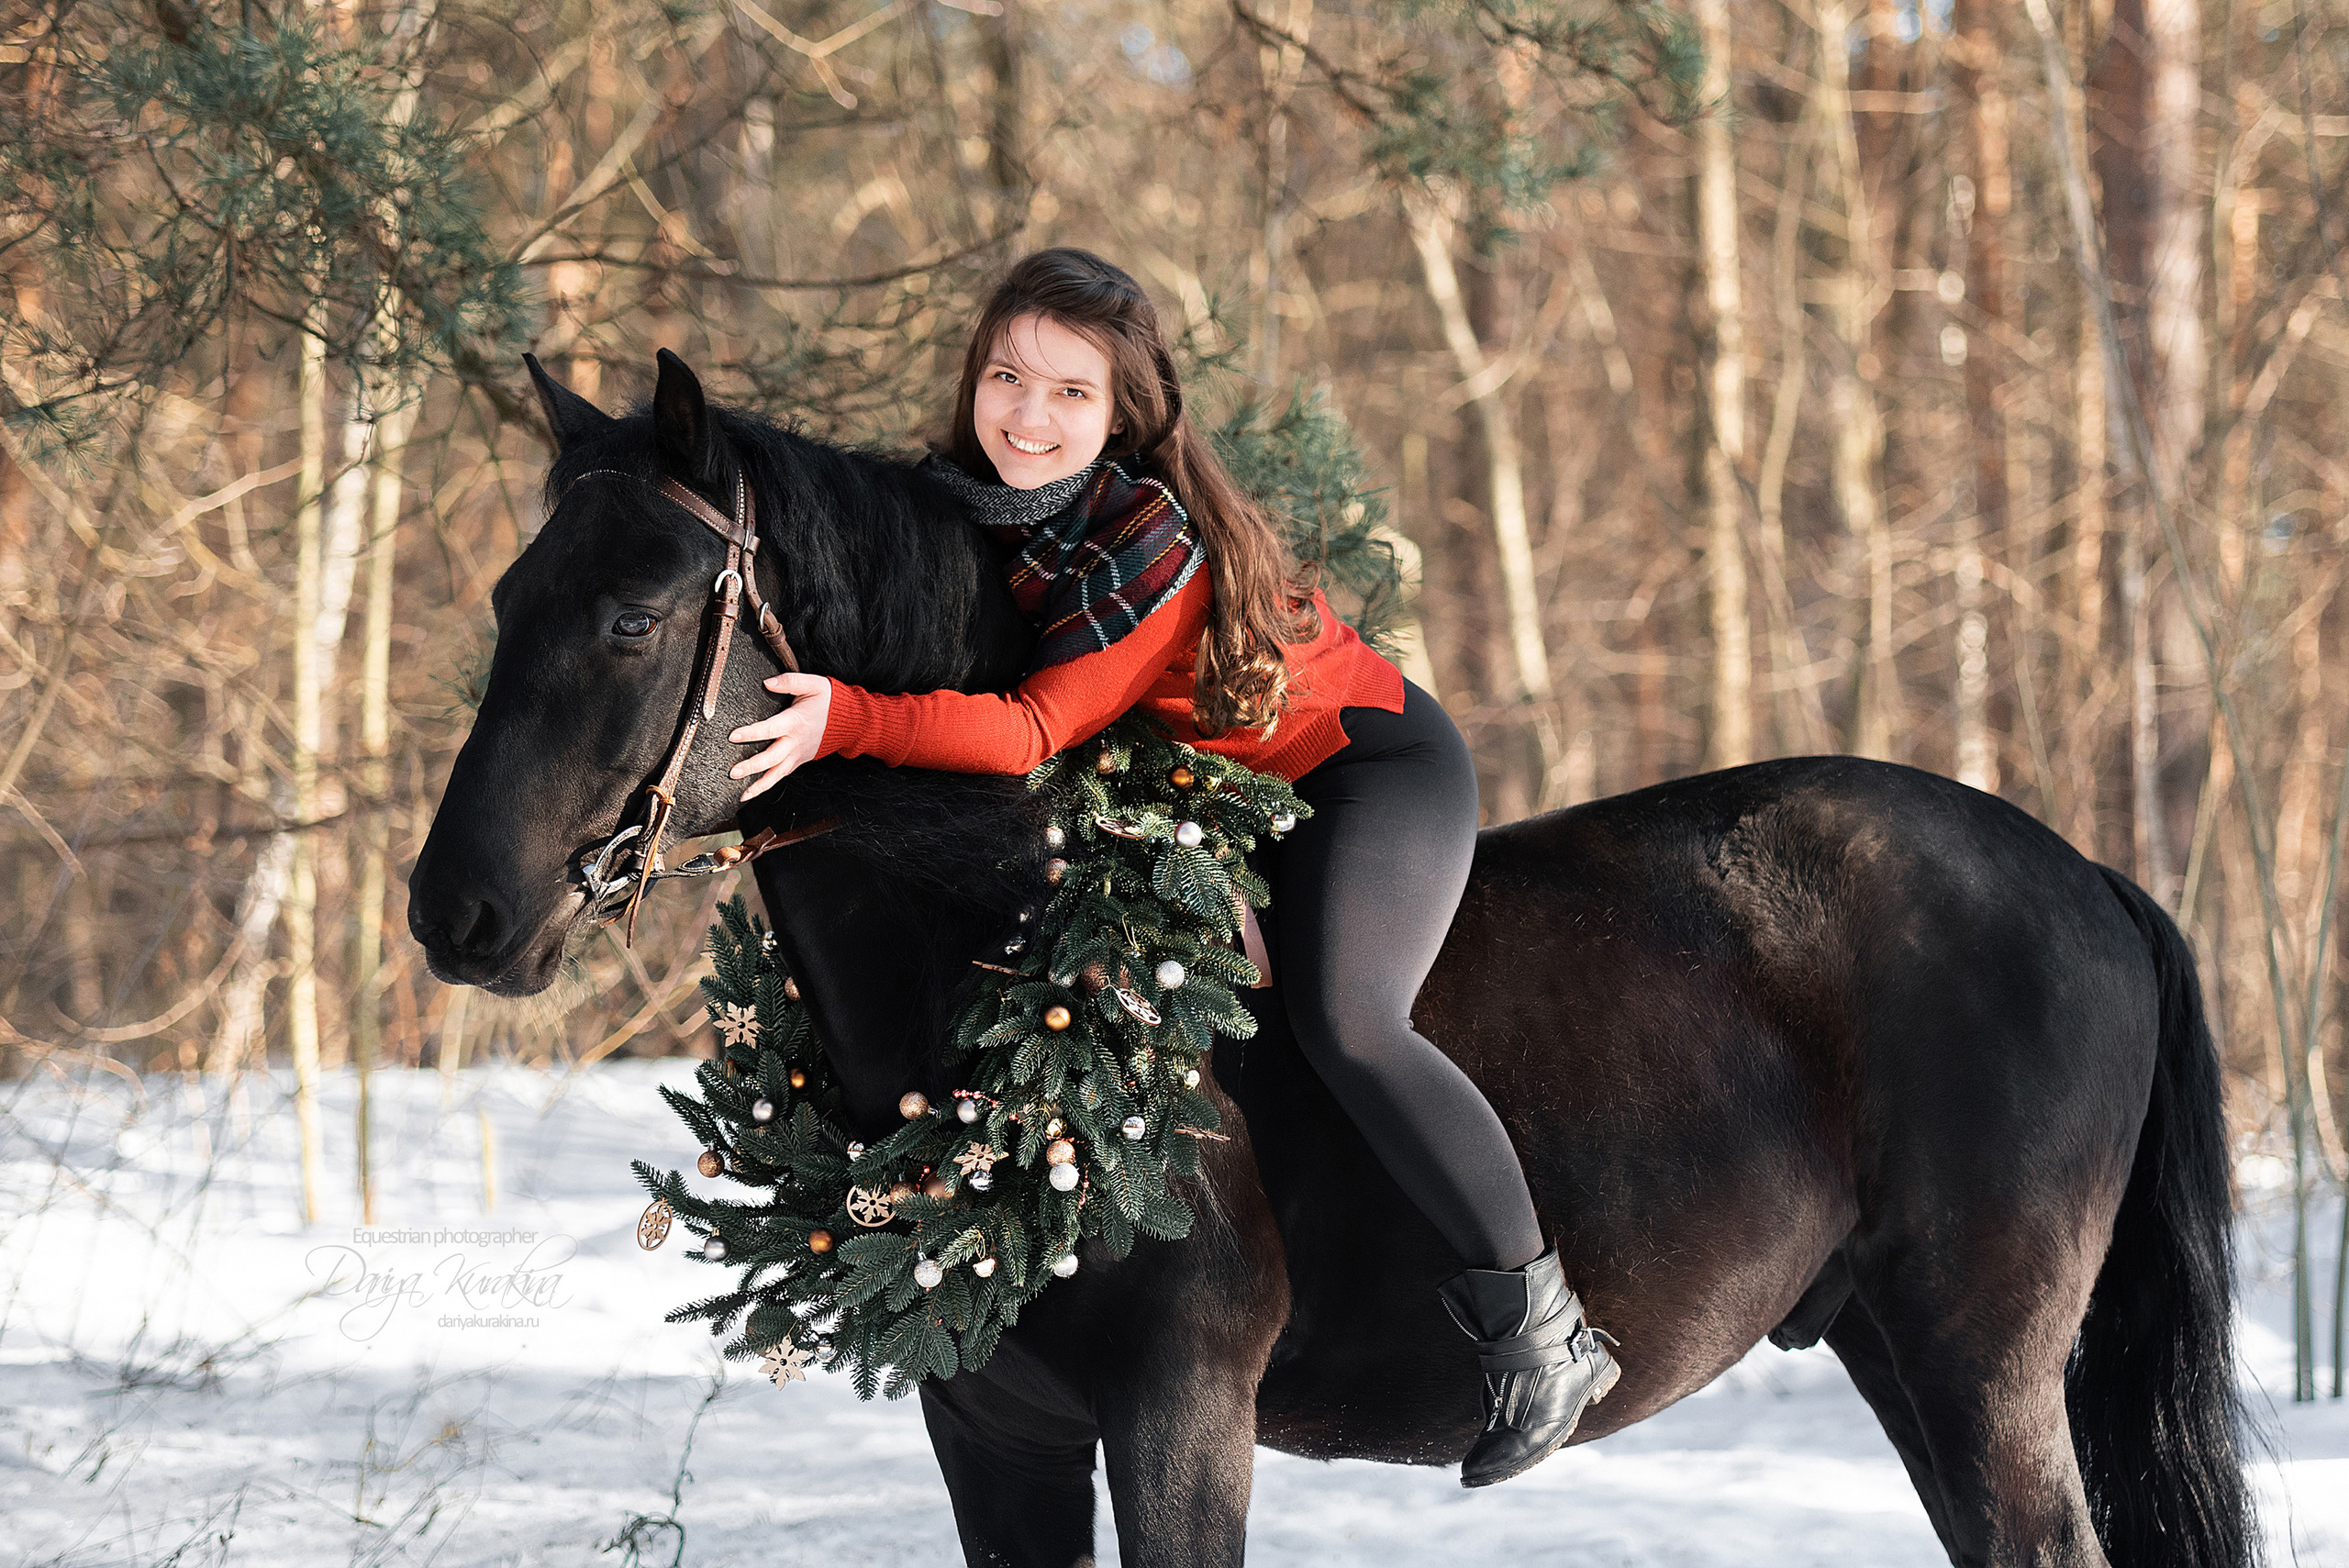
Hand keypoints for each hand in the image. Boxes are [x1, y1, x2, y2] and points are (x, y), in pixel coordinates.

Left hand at [728, 672, 832, 800]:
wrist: (851, 721)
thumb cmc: (830, 701)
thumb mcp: (812, 684)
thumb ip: (789, 681)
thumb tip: (768, 682)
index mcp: (795, 722)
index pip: (769, 729)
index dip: (751, 733)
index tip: (733, 736)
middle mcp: (795, 742)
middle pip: (771, 758)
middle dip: (751, 766)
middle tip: (733, 772)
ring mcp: (798, 754)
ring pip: (777, 773)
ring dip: (759, 785)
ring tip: (742, 794)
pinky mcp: (800, 760)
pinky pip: (782, 775)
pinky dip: (768, 784)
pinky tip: (754, 791)